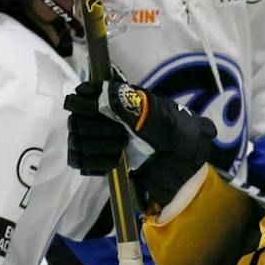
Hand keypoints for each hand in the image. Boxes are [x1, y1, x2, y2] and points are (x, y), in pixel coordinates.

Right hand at [65, 81, 218, 206]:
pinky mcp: (99, 162)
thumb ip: (141, 109)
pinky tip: (114, 163)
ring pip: (76, 141)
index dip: (85, 101)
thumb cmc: (182, 139)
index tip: (98, 110)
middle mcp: (105, 118)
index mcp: (120, 99)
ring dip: (96, 147)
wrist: (188, 172)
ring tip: (121, 149)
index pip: (84, 92)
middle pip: (76, 119)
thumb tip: (108, 93)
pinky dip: (94, 164)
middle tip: (121, 136)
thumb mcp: (169, 122)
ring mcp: (100, 140)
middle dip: (96, 129)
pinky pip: (79, 161)